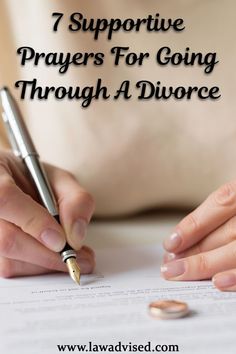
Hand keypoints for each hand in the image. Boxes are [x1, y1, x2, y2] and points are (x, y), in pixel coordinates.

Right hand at [0, 150, 94, 277]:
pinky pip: (10, 268)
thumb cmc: (34, 180)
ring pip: (8, 261)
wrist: (14, 187)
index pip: (6, 199)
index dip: (34, 222)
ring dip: (45, 264)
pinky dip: (37, 267)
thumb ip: (75, 200)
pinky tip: (52, 257)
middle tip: (80, 258)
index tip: (61, 240)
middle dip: (47, 254)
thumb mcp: (60, 180)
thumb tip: (75, 236)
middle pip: (7, 239)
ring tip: (70, 256)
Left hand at [161, 180, 235, 290]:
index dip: (194, 223)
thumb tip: (181, 240)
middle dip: (195, 250)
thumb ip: (218, 212)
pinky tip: (217, 282)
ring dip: (207, 264)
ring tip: (179, 274)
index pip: (221, 202)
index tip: (170, 243)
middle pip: (227, 231)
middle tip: (169, 266)